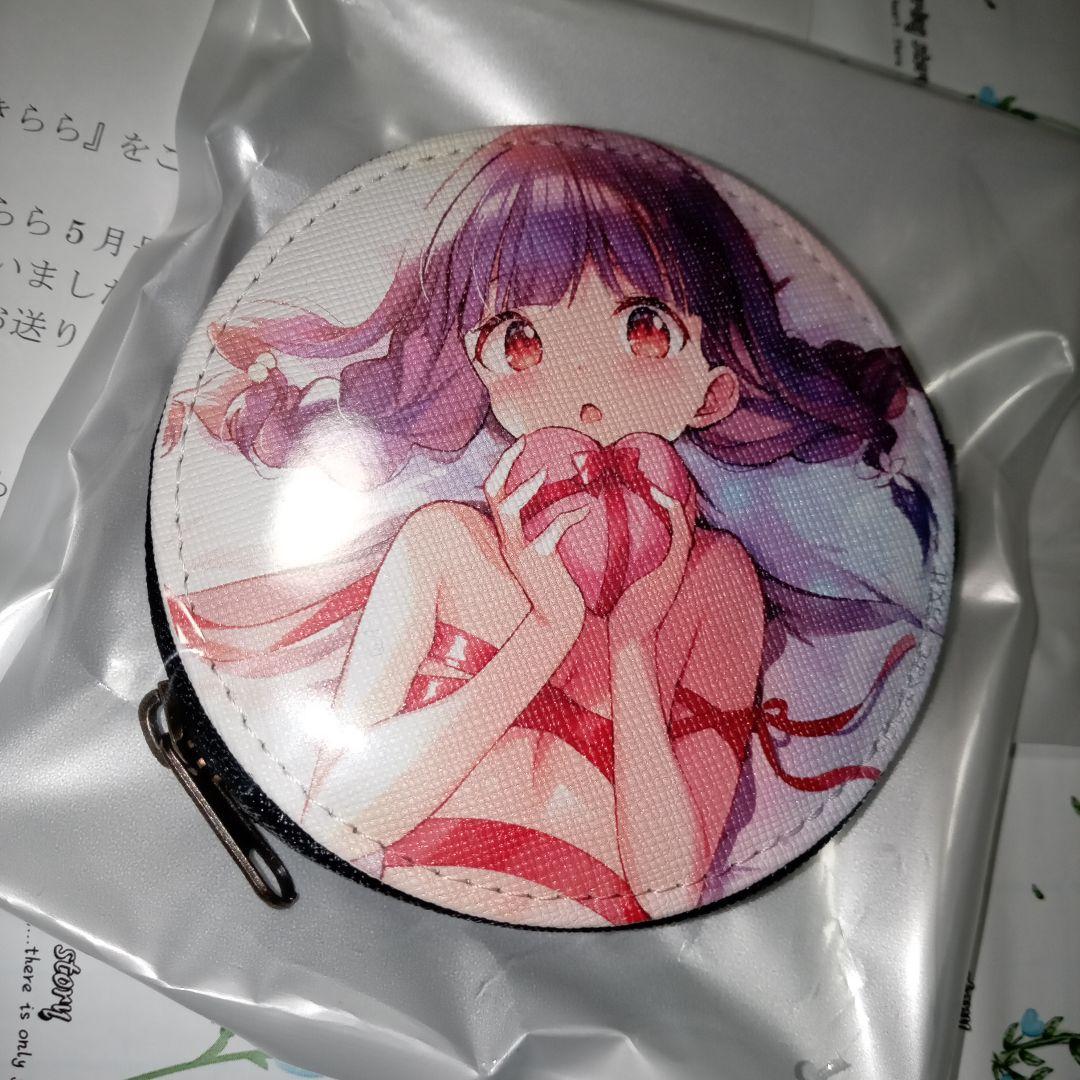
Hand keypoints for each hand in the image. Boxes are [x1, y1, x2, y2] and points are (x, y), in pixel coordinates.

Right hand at [485, 439, 589, 639]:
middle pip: (491, 492)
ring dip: (524, 487)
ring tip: (544, 473)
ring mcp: (519, 551)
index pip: (493, 492)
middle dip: (504, 463)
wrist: (556, 620)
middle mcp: (507, 540)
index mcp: (508, 535)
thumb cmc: (556, 585)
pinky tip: (585, 510)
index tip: (520, 443)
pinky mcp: (538, 561)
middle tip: (522, 441)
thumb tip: (566, 502)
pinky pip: (550, 530)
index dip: (503, 465)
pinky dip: (569, 516)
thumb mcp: (545, 553)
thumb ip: (544, 528)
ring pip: (506, 509)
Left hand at [610, 486, 692, 645]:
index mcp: (664, 563)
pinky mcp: (675, 568)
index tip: (648, 485)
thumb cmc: (621, 614)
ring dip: (673, 498)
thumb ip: (615, 565)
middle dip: (673, 495)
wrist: (630, 638)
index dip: (665, 505)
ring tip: (655, 478)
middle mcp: (674, 561)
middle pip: (682, 521)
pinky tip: (660, 495)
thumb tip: (594, 549)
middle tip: (652, 473)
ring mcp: (677, 564)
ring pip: (684, 523)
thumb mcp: (619, 583)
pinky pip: (681, 534)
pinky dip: (674, 512)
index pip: (671, 527)